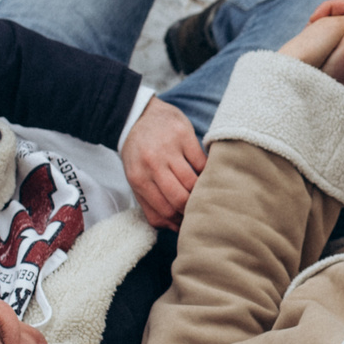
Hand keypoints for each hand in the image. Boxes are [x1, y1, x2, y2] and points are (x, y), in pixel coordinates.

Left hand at [121, 99, 205, 229]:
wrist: (136, 115)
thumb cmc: (138, 153)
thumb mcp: (135, 179)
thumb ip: (151, 205)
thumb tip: (175, 227)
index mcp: (138, 178)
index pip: (165, 210)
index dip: (181, 220)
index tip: (188, 220)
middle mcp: (152, 164)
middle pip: (181, 199)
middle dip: (192, 209)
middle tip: (199, 209)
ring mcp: (169, 148)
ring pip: (194, 182)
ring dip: (202, 192)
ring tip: (205, 194)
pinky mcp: (184, 134)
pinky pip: (202, 162)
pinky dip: (207, 172)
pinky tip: (207, 174)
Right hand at [277, 0, 343, 91]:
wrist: (309, 100)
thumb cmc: (332, 77)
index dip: (339, 8)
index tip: (319, 19)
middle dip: (330, 16)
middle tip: (313, 27)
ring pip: (337, 23)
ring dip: (322, 24)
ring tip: (309, 35)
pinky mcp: (338, 57)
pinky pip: (330, 34)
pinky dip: (319, 33)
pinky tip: (309, 44)